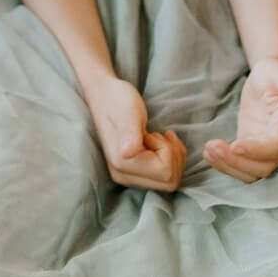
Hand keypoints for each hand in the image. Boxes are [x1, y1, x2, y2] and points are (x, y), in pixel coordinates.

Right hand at [88, 78, 186, 192]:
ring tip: (159, 137)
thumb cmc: (118, 99)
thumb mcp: (129, 112)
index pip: (165, 171)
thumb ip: (129, 132)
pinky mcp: (133, 173)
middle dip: (173, 155)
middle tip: (160, 135)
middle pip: (169, 182)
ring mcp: (128, 176)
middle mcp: (123, 176)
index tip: (152, 133)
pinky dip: (170, 159)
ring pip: (169, 181)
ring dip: (172, 156)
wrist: (104, 95)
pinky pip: (164, 177)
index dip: (166, 149)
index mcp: (122, 163)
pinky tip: (161, 142)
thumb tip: (127, 153)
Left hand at [203, 58, 277, 183]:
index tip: (235, 145)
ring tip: (209, 151)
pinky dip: (225, 165)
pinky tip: (209, 154)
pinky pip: (242, 166)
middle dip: (237, 162)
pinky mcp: (253, 151)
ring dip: (229, 166)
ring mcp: (267, 150)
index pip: (277, 146)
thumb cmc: (275, 74)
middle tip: (213, 147)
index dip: (257, 150)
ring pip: (252, 172)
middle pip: (264, 166)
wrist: (266, 81)